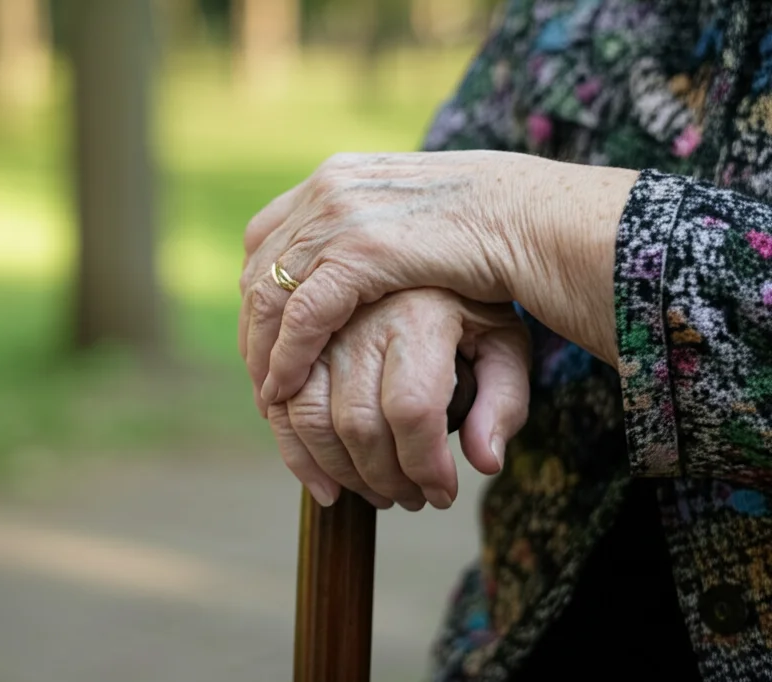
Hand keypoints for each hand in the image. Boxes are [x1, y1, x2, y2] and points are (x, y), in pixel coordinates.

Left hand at [239, 151, 637, 409]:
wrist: (533, 216)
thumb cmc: (489, 226)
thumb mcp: (412, 224)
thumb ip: (370, 238)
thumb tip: (342, 275)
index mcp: (336, 178)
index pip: (266, 239)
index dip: (257, 294)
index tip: (262, 339)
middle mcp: (327, 190)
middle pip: (259, 269)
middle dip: (254, 330)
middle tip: (261, 378)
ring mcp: (340, 215)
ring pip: (270, 295)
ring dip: (262, 352)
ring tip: (268, 397)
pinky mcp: (360, 250)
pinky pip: (302, 315)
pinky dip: (287, 357)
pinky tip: (284, 390)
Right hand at [268, 288, 529, 509]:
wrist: (424, 239)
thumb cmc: (469, 304)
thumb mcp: (505, 344)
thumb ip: (505, 402)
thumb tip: (484, 462)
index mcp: (420, 315)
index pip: (413, 411)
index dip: (425, 466)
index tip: (442, 494)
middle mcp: (362, 314)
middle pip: (355, 421)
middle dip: (381, 478)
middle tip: (407, 499)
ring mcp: (316, 320)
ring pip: (303, 412)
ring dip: (334, 470)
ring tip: (367, 492)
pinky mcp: (288, 323)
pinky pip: (272, 394)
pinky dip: (289, 445)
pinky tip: (320, 477)